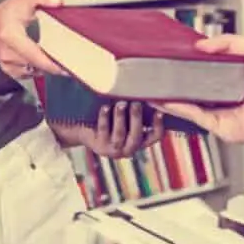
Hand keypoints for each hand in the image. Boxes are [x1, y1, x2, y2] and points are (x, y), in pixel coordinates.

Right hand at [0, 0, 66, 80]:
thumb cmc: (8, 14)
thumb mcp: (24, 0)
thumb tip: (58, 2)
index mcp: (10, 35)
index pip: (34, 55)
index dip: (52, 63)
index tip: (68, 67)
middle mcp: (7, 53)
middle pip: (38, 65)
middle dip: (55, 64)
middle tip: (71, 59)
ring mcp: (7, 64)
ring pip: (36, 71)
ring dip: (48, 66)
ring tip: (57, 56)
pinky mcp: (10, 72)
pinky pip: (31, 74)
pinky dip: (40, 69)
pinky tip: (43, 59)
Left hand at [49, 101, 164, 157]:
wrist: (85, 130)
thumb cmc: (110, 119)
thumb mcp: (125, 117)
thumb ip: (135, 111)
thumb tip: (145, 93)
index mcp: (139, 142)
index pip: (154, 137)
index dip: (158, 126)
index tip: (159, 111)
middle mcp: (128, 149)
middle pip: (136, 136)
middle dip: (136, 119)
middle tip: (136, 103)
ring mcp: (113, 149)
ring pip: (119, 134)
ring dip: (120, 118)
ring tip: (121, 103)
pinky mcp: (99, 146)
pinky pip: (103, 130)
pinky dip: (104, 117)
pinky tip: (105, 107)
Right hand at [152, 35, 243, 143]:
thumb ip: (227, 41)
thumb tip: (201, 45)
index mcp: (235, 78)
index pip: (206, 72)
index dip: (190, 67)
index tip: (175, 60)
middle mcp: (227, 97)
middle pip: (195, 90)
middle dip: (177, 84)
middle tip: (161, 74)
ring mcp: (223, 113)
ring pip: (191, 106)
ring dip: (173, 98)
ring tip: (155, 88)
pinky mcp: (220, 126)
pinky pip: (195, 117)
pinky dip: (180, 109)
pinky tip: (167, 100)